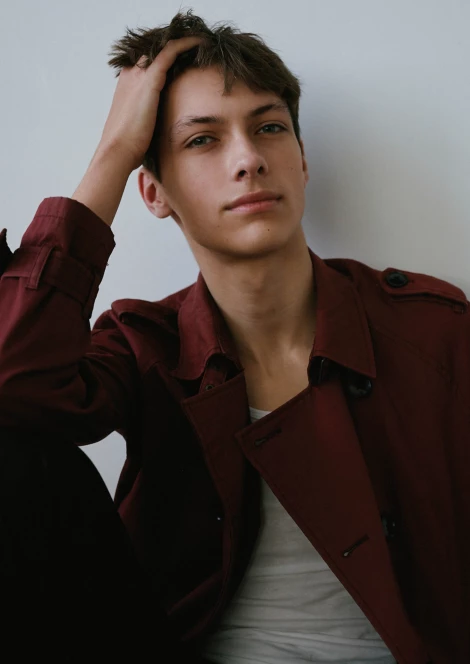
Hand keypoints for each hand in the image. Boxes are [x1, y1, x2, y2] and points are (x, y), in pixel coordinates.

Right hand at [98, 36, 202, 172]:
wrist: (117, 151)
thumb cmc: (127, 147)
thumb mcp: (136, 129)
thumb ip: (146, 122)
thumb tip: (156, 134)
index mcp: (126, 85)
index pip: (146, 63)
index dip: (164, 59)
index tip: (183, 62)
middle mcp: (130, 74)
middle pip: (154, 51)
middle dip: (174, 48)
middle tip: (196, 48)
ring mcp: (138, 74)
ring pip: (163, 47)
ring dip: (182, 42)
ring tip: (200, 42)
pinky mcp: (150, 79)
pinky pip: (171, 51)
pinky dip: (186, 44)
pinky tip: (201, 42)